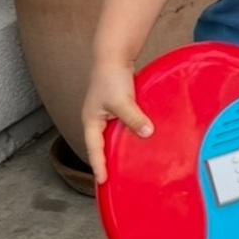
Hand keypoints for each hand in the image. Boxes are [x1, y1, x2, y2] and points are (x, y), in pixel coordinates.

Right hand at [81, 62, 153, 182]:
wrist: (114, 57)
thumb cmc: (111, 77)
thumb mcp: (122, 102)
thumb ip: (134, 119)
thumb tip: (147, 133)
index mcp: (91, 121)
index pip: (93, 149)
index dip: (98, 165)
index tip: (102, 181)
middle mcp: (97, 120)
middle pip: (101, 146)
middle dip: (107, 162)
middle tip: (115, 179)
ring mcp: (107, 115)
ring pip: (113, 138)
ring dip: (119, 150)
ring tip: (127, 166)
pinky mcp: (118, 109)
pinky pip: (123, 128)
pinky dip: (129, 137)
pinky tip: (139, 143)